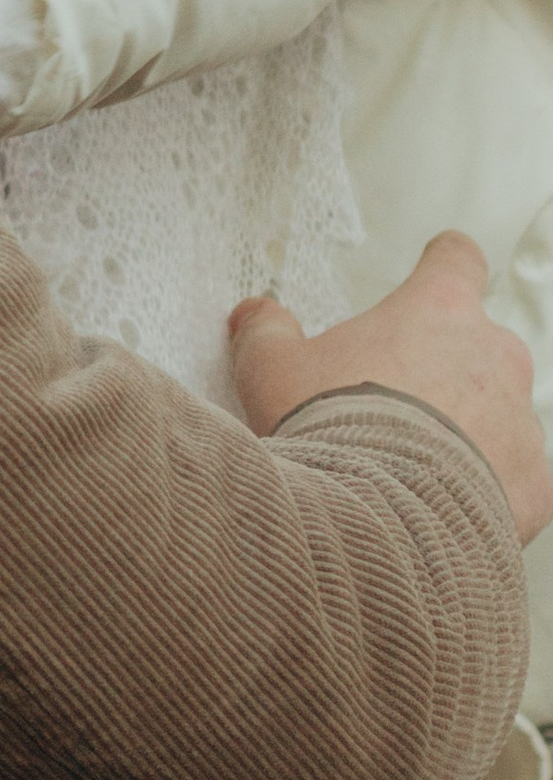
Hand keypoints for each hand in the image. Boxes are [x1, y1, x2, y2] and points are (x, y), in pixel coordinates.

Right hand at [229, 233, 552, 543]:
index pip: (456, 260)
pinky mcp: (533, 483)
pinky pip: (514, 479)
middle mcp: (493, 354)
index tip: (433, 272)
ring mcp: (519, 419)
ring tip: (410, 467)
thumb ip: (267, 332)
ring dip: (467, 432)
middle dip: (443, 369)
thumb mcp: (274, 369)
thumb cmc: (332, 430)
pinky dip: (485, 490)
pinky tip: (437, 506)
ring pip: (499, 414)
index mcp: (436, 309)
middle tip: (393, 403)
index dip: (443, 265)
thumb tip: (255, 316)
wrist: (376, 518)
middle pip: (479, 345)